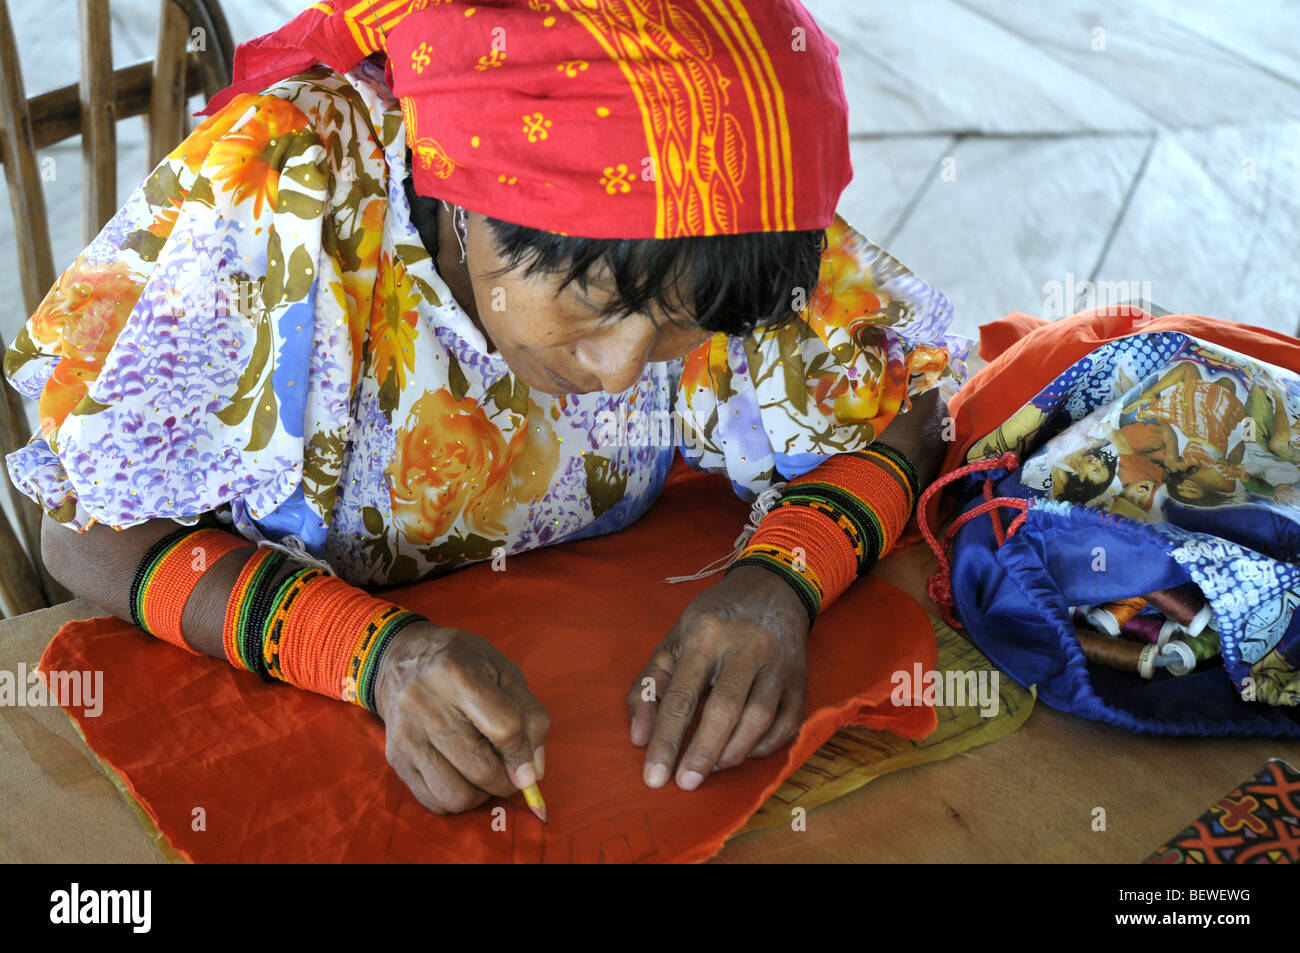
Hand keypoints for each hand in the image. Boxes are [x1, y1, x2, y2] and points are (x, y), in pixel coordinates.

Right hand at [374, 622, 548, 813]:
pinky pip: (434, 801)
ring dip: (481, 794)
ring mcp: (407, 734)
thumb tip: (533, 772)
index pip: (504, 729)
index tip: (529, 768)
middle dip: (506, 781)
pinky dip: (456, 798)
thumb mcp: (503, 671)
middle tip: (509, 770)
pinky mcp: (395, 756)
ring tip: (484, 772)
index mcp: (457, 673)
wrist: (398, 658)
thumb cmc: (461, 661)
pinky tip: (461, 775)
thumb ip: (529, 716)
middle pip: (481, 768)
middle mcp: (426, 704)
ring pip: (457, 794)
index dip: (523, 755)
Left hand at [627, 564, 809, 790]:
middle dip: (703, 753)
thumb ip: (650, 686)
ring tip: (710, 769)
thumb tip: (639, 738)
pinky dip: (764, 746)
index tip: (654, 777)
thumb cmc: (713, 620)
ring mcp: (778, 664)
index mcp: (705, 635)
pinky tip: (743, 752)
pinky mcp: (801, 678)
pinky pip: (787, 724)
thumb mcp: (673, 640)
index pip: (682, 696)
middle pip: (725, 710)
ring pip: (759, 719)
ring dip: (732, 753)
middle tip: (685, 783)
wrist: (772, 588)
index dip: (667, 740)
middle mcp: (746, 647)